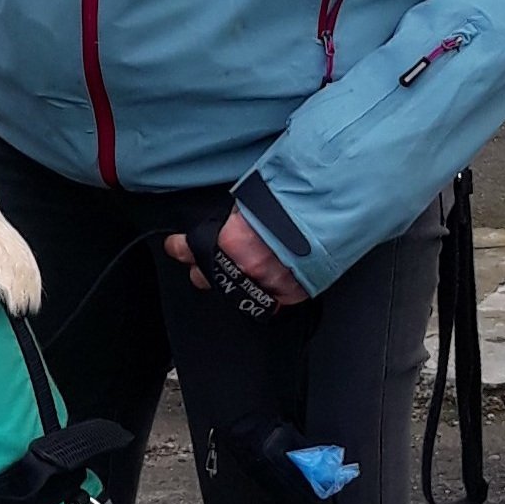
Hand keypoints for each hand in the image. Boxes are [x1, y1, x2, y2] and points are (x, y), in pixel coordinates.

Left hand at [164, 210, 305, 306]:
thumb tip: (230, 220)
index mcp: (229, 240)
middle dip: (202, 270)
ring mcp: (266, 283)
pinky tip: (261, 287)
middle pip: (206, 277)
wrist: (328, 214)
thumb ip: (236, 217)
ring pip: (234, 293)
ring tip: (235, 274)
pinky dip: (264, 294)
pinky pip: (268, 302)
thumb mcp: (252, 201)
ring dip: (232, 282)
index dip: (179, 248)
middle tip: (202, 265)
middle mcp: (244, 266)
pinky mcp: (289, 295)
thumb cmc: (294, 201)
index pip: (188, 249)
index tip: (175, 247)